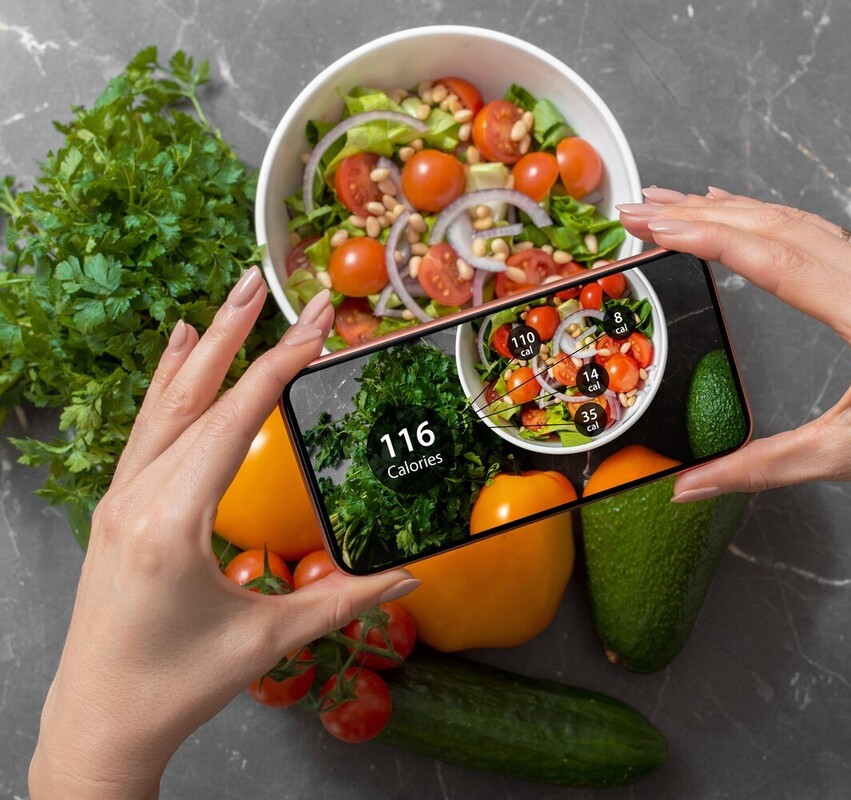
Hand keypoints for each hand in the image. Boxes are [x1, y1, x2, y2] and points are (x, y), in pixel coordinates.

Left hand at [29, 268, 418, 798]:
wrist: (100, 722)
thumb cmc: (175, 685)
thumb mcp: (268, 639)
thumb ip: (345, 598)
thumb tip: (412, 574)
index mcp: (171, 523)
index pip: (235, 422)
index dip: (279, 366)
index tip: (314, 323)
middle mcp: (136, 498)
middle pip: (194, 397)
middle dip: (236, 335)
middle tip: (265, 281)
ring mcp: (118, 500)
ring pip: (162, 407)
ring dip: (200, 351)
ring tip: (228, 301)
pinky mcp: (116, 509)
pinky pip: (144, 430)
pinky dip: (164, 385)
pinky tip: (176, 355)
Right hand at [618, 188, 850, 571]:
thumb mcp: (841, 459)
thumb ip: (757, 468)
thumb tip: (686, 487)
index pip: (777, 262)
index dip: (708, 239)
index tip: (656, 225)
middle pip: (779, 229)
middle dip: (701, 215)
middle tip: (640, 209)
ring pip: (796, 222)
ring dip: (727, 210)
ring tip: (667, 206)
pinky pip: (816, 231)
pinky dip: (763, 219)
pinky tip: (730, 209)